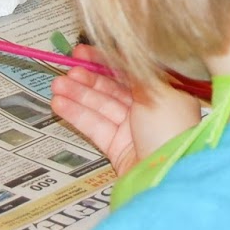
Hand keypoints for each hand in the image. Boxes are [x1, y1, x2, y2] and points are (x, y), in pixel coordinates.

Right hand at [50, 45, 201, 176]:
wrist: (170, 176)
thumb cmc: (172, 131)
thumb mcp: (157, 91)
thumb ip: (135, 74)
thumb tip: (122, 56)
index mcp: (164, 91)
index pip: (129, 70)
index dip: (105, 61)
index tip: (82, 53)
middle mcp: (149, 109)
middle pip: (113, 89)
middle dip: (88, 79)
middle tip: (67, 70)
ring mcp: (133, 129)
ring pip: (101, 107)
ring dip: (78, 95)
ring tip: (57, 86)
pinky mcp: (118, 148)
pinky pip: (95, 126)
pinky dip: (77, 115)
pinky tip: (60, 104)